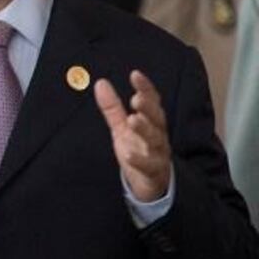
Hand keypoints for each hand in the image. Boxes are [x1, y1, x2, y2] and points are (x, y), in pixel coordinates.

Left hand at [94, 70, 171, 201]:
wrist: (152, 183)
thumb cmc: (138, 151)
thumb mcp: (122, 128)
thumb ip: (113, 108)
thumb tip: (101, 83)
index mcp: (151, 122)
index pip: (151, 101)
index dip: (145, 88)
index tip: (135, 74)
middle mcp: (158, 135)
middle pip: (157, 118)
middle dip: (148, 107)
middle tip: (137, 98)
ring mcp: (158, 154)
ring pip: (156, 140)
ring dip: (145, 129)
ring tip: (133, 120)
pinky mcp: (154, 172)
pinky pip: (149, 166)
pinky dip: (140, 160)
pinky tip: (128, 154)